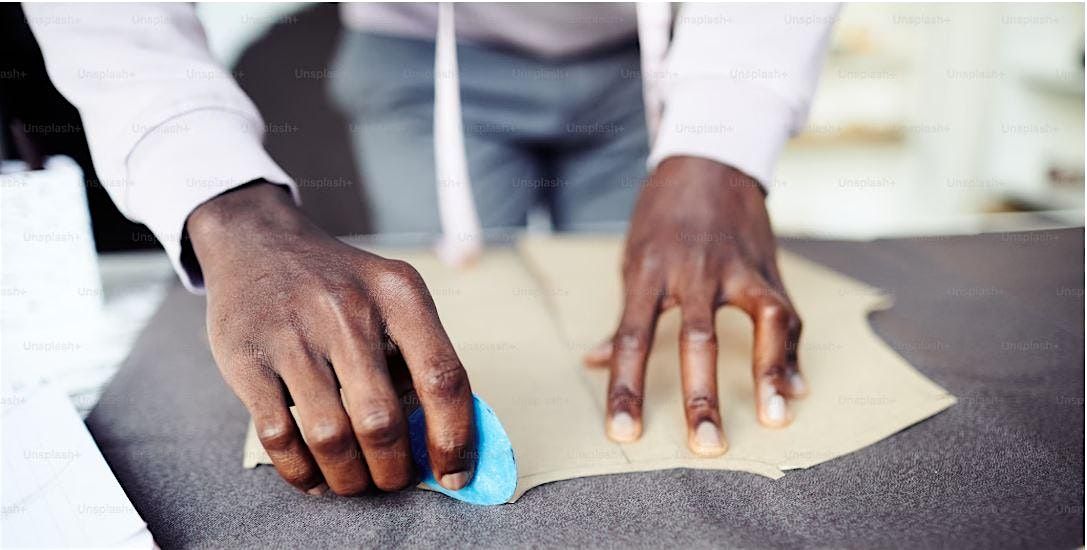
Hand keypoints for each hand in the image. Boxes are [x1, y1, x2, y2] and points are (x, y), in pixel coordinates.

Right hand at [187, 182, 474, 495]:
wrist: (257, 241)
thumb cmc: (338, 285)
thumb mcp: (390, 295)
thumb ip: (419, 356)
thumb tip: (448, 442)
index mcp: (398, 294)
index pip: (443, 377)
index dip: (455, 438)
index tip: (455, 474)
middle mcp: (347, 310)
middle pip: (383, 421)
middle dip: (395, 469)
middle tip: (395, 480)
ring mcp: (293, 335)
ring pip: (331, 437)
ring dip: (349, 478)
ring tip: (357, 483)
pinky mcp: (246, 358)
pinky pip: (279, 437)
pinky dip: (301, 472)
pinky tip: (314, 477)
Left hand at [585, 157, 805, 455]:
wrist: (708, 158)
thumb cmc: (663, 216)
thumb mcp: (633, 258)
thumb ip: (622, 314)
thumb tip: (593, 361)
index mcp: (648, 271)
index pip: (632, 337)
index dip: (625, 387)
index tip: (623, 431)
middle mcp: (694, 269)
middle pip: (696, 338)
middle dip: (701, 396)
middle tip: (706, 446)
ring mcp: (737, 266)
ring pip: (758, 321)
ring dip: (768, 373)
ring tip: (773, 418)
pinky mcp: (768, 266)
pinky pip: (785, 313)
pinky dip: (791, 354)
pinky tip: (795, 391)